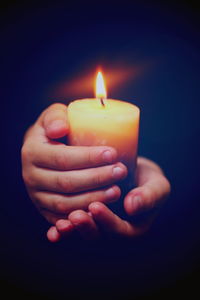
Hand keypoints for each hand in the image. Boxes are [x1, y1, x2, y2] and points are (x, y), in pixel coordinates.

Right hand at [21, 103, 126, 225]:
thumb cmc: (56, 130)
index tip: (113, 153)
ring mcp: (36, 196)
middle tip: (120, 171)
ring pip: (66, 204)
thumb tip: (60, 128)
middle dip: (96, 178)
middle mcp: (31, 176)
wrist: (43, 152)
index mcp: (32, 152)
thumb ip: (56, 116)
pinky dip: (81, 217)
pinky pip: (63, 219)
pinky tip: (101, 210)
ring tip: (116, 190)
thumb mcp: (53, 115)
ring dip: (93, 199)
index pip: (63, 158)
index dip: (89, 158)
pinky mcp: (44, 210)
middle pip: (66, 183)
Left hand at [48, 157, 170, 241]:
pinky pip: (74, 229)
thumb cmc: (148, 180)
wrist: (133, 174)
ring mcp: (98, 227)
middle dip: (86, 228)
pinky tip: (53, 231)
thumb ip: (149, 196)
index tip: (96, 206)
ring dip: (72, 231)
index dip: (107, 221)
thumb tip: (131, 206)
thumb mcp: (157, 186)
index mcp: (132, 227)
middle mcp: (113, 231)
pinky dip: (63, 232)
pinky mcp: (87, 219)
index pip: (119, 230)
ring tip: (62, 224)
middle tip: (75, 216)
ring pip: (83, 235)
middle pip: (98, 236)